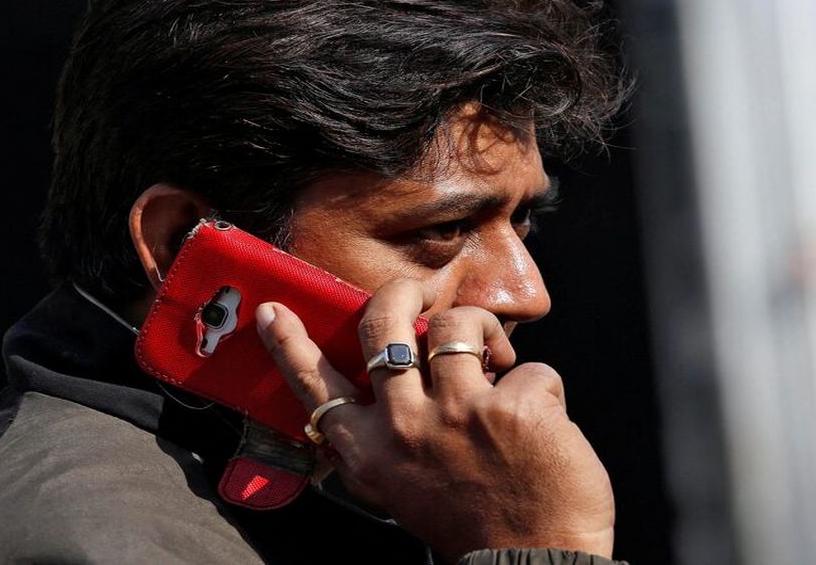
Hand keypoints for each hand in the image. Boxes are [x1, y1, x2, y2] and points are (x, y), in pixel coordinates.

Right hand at [255, 278, 614, 562]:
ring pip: (457, 324)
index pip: (318, 388)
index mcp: (372, 451)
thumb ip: (385, 442)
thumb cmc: (470, 526)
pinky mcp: (516, 407)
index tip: (272, 312)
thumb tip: (387, 387)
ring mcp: (460, 412)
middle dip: (399, 291)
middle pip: (383, 324)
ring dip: (483, 330)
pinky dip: (540, 388)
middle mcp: (406, 426)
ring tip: (497, 356)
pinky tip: (544, 422)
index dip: (290, 345)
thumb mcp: (401, 490)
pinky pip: (529, 367)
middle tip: (416, 290)